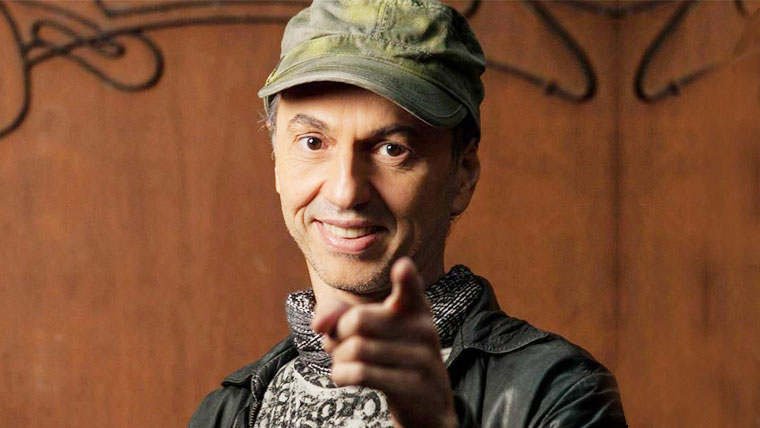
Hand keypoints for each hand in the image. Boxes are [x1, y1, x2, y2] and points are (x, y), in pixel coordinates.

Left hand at [311, 257, 457, 427]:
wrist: (427, 403)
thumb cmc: (391, 356)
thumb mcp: (370, 329)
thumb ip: (339, 313)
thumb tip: (318, 323)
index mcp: (415, 308)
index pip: (411, 288)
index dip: (405, 278)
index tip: (402, 267)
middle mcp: (423, 329)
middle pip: (358, 320)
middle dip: (338, 333)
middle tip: (340, 342)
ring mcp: (421, 359)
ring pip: (356, 349)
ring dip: (339, 358)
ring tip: (345, 361)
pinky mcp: (412, 387)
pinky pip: (360, 373)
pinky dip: (341, 375)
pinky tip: (344, 376)